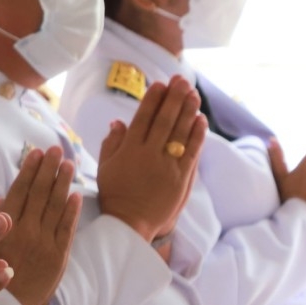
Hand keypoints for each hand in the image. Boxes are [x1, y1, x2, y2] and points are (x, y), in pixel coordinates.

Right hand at [0, 147, 81, 304]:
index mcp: (4, 228)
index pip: (20, 191)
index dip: (29, 170)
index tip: (35, 153)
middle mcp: (26, 232)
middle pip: (40, 194)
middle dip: (48, 170)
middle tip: (55, 149)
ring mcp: (44, 244)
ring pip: (56, 208)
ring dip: (62, 184)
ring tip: (67, 164)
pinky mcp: (58, 258)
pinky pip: (67, 230)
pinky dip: (72, 211)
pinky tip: (75, 195)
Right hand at [96, 77, 205, 242]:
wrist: (131, 223)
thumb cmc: (115, 194)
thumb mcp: (105, 167)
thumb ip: (112, 143)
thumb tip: (118, 122)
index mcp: (129, 151)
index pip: (143, 119)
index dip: (152, 100)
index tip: (160, 84)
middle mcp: (149, 155)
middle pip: (164, 121)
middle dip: (173, 98)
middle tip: (180, 80)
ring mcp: (167, 165)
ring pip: (180, 133)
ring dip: (188, 111)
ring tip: (192, 93)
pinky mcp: (182, 177)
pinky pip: (191, 151)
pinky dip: (197, 134)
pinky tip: (200, 119)